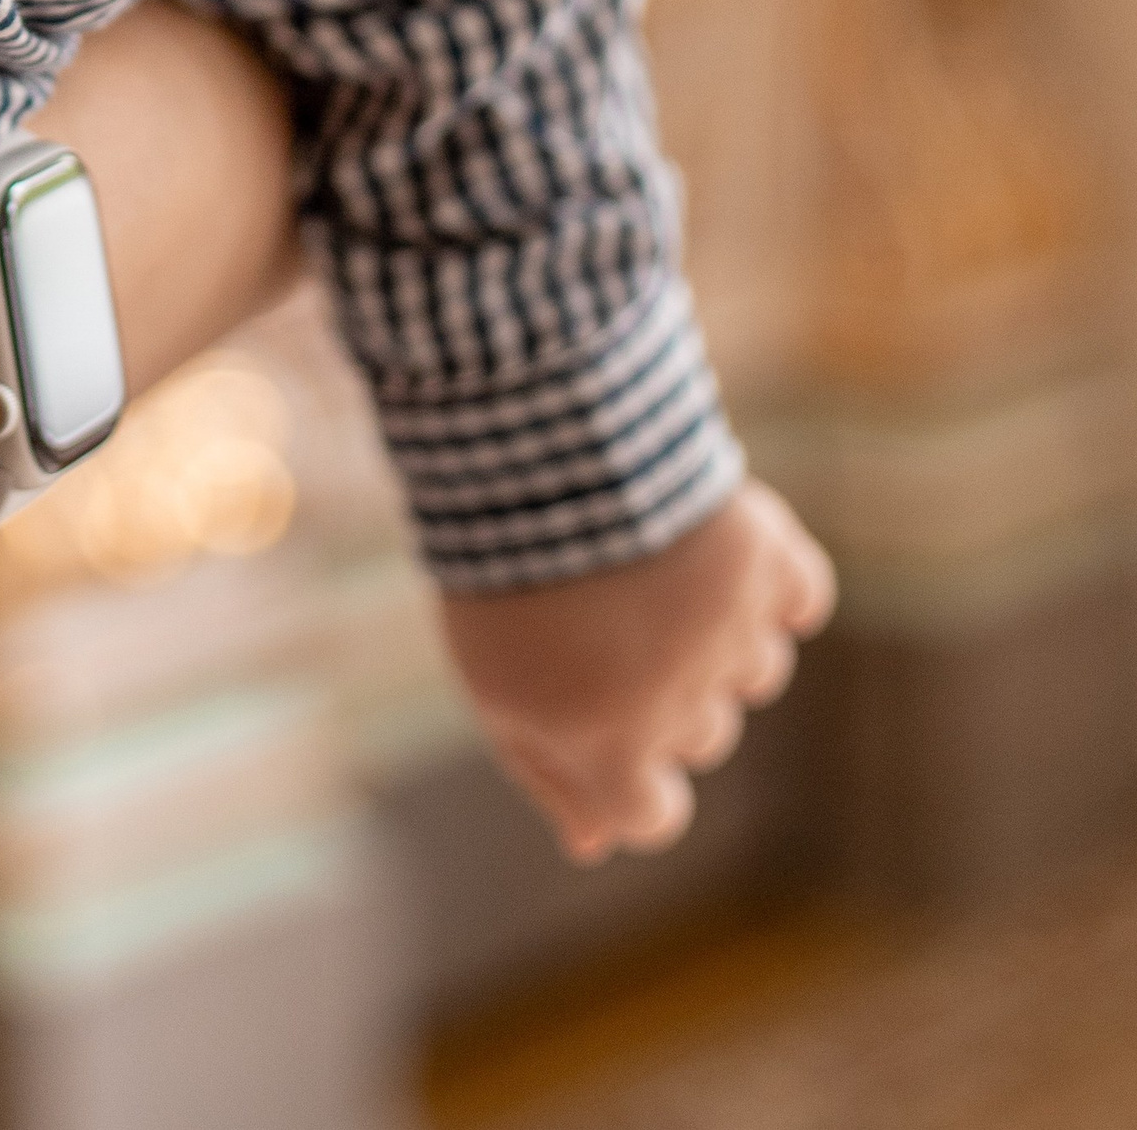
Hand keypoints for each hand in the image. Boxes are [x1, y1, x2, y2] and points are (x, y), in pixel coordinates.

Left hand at [441, 480, 836, 862]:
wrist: (534, 451)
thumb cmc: (504, 574)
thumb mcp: (495, 687)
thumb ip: (548, 773)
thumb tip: (593, 846)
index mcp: (610, 747)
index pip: (655, 816)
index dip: (630, 772)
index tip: (602, 713)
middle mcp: (685, 705)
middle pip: (703, 734)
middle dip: (660, 689)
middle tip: (603, 615)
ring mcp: (733, 634)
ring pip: (755, 670)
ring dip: (713, 631)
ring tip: (648, 569)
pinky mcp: (767, 561)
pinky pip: (802, 597)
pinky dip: (775, 580)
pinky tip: (718, 544)